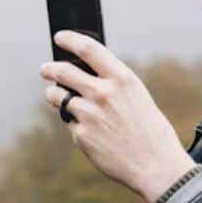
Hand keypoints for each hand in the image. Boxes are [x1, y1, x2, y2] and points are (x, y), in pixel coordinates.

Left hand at [39, 31, 195, 202]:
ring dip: (54, 95)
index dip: (70, 39)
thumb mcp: (137, 97)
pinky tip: (90, 131)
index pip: (88, 49)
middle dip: (50, 68)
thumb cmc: (150, 130)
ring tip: (54, 96)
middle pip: (64, 71)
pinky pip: (70, 123)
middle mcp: (103, 93)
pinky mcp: (81, 135)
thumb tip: (85, 74)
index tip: (60, 37)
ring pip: (58, 97)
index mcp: (122, 79)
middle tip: (45, 68)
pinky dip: (75, 123)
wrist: (156, 165)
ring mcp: (89, 115)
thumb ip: (113, 84)